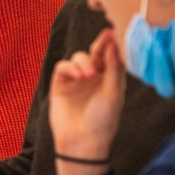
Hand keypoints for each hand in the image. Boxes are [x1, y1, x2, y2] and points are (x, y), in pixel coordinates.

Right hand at [48, 29, 125, 174]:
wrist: (83, 141)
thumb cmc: (103, 120)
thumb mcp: (114, 93)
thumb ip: (113, 67)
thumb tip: (113, 43)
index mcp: (109, 79)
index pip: (110, 57)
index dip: (110, 45)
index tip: (112, 33)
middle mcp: (93, 77)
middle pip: (94, 53)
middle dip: (98, 46)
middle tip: (103, 40)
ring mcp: (76, 80)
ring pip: (78, 57)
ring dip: (85, 62)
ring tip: (90, 75)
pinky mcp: (60, 85)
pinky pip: (63, 66)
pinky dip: (71, 67)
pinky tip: (79, 76)